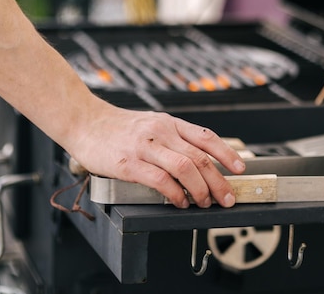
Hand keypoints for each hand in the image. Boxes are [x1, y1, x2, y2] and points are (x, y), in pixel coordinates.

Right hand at [68, 104, 245, 208]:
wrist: (84, 121)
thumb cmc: (116, 127)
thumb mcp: (149, 123)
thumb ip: (171, 138)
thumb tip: (196, 161)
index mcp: (168, 122)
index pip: (206, 136)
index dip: (226, 153)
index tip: (240, 168)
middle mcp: (160, 132)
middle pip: (200, 157)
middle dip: (219, 181)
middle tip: (226, 198)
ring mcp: (145, 147)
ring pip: (185, 168)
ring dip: (200, 190)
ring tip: (204, 203)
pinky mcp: (129, 163)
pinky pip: (161, 180)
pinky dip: (175, 194)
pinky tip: (179, 201)